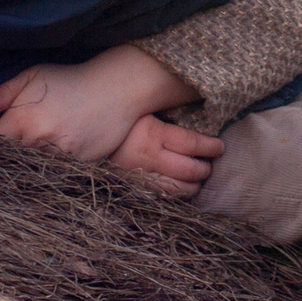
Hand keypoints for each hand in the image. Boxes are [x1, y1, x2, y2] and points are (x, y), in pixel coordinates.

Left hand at [0, 44, 197, 166]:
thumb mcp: (35, 75)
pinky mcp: (79, 165)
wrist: (119, 88)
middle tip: (4, 160)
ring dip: (29, 168)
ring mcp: (61, 155)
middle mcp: (40, 140)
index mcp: (23, 119)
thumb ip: (5, 92)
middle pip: (10, 162)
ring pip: (33, 171)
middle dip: (6, 161)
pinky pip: (57, 174)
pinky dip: (52, 171)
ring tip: (30, 162)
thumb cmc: (73, 79)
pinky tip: (52, 164)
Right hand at [111, 113, 225, 199]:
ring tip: (199, 179)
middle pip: (188, 170)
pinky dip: (174, 196)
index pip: (192, 144)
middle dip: (204, 169)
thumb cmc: (119, 117)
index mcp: (152, 134)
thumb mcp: (143, 108)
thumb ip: (168, 110)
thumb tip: (196, 104)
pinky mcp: (130, 187)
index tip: (220, 147)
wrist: (81, 134)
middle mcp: (147, 158)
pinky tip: (180, 191)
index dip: (211, 147)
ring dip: (193, 187)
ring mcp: (138, 176)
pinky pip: (158, 197)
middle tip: (211, 164)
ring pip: (176, 190)